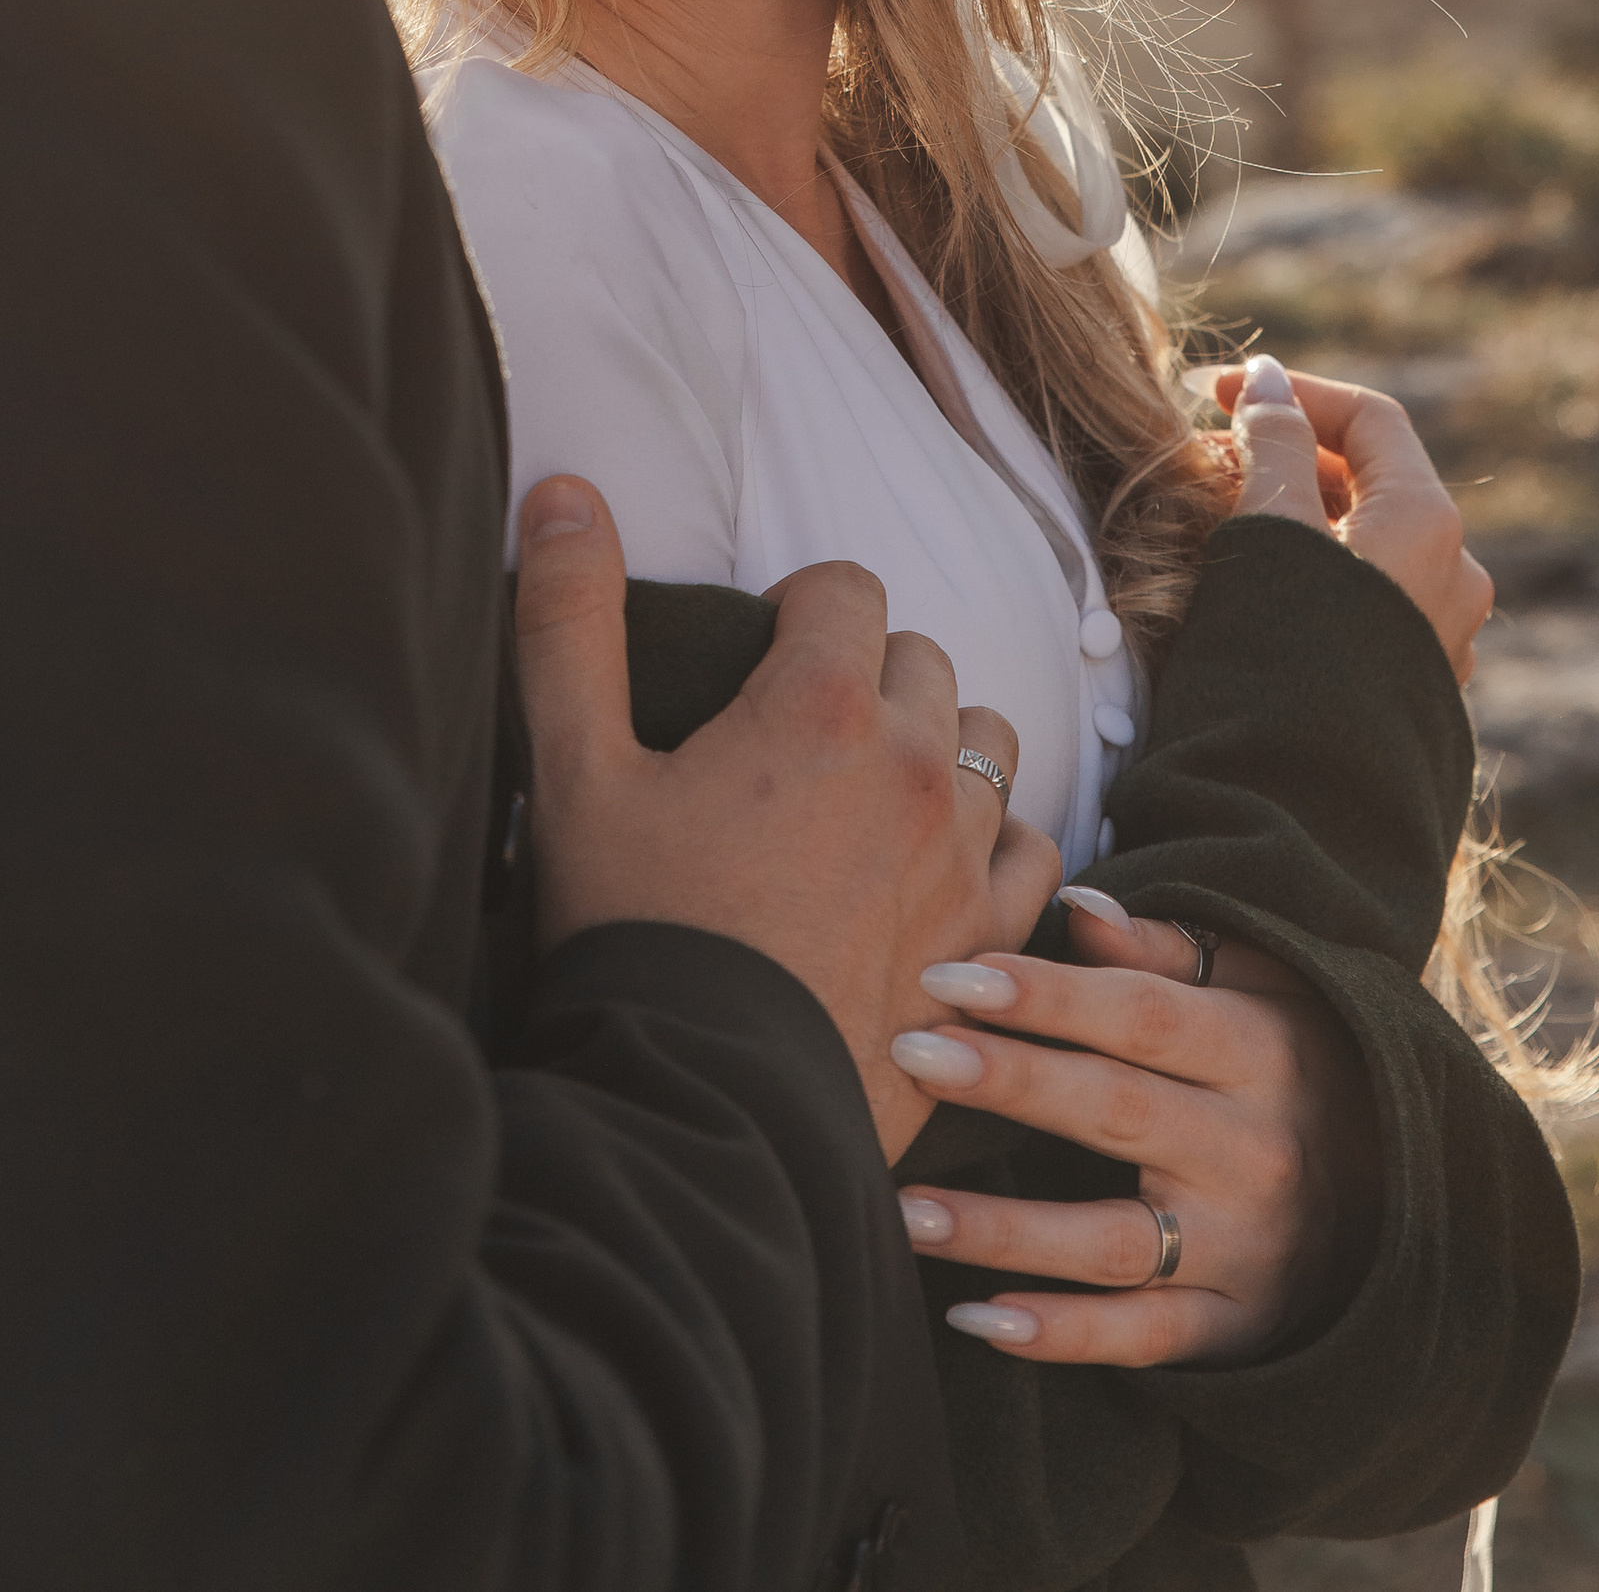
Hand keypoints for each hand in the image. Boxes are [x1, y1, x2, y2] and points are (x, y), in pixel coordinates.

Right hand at [514, 474, 1063, 1156]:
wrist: (700, 1105)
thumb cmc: (631, 934)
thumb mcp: (575, 768)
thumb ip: (570, 618)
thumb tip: (562, 492)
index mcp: (820, 702)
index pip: (845, 585)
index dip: (796, 609)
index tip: (755, 658)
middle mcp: (915, 762)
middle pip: (920, 655)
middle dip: (865, 671)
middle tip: (796, 736)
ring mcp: (964, 855)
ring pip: (990, 743)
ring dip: (941, 749)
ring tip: (870, 794)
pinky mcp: (987, 941)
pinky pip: (1035, 852)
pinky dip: (995, 847)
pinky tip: (937, 870)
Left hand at [890, 902, 1377, 1364]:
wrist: (1414, 1194)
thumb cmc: (1299, 1062)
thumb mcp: (1261, 988)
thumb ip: (1163, 952)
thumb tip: (1072, 906)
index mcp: (1259, 1051)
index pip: (1140, 1017)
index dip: (1046, 995)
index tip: (948, 976)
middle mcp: (1254, 1151)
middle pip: (1116, 1112)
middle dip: (1009, 1081)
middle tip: (906, 1053)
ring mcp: (1244, 1249)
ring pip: (1112, 1243)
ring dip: (1004, 1230)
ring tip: (904, 1206)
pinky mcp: (1234, 1328)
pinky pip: (1140, 1340)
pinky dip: (1062, 1336)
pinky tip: (976, 1319)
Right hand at [1216, 358, 1493, 684]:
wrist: (1299, 812)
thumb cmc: (1278, 659)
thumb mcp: (1265, 530)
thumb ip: (1272, 445)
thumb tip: (1274, 384)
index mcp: (1428, 523)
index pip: (1370, 419)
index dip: (1292, 392)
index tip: (1216, 394)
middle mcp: (1455, 574)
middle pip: (1376, 479)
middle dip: (1293, 454)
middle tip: (1212, 457)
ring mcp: (1442, 635)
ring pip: (1373, 541)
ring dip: (1304, 513)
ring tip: (1228, 518)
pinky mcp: (1416, 685)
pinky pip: (1374, 597)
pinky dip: (1323, 569)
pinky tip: (1265, 586)